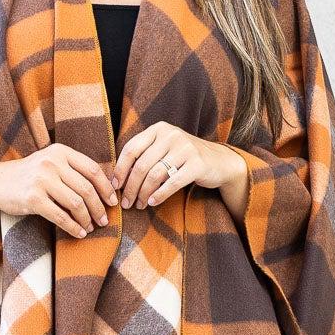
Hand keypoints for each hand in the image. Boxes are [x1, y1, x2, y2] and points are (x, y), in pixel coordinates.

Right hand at [0, 145, 118, 244]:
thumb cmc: (29, 175)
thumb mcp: (50, 163)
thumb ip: (73, 169)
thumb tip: (106, 187)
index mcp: (60, 152)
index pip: (92, 170)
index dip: (106, 188)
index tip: (113, 202)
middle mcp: (51, 163)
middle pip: (86, 189)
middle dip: (99, 208)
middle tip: (104, 220)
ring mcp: (41, 180)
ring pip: (76, 203)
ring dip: (87, 219)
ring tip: (91, 227)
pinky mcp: (33, 199)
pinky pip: (60, 216)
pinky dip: (73, 227)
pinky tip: (79, 233)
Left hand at [113, 122, 247, 214]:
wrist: (219, 161)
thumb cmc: (184, 158)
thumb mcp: (164, 149)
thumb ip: (144, 156)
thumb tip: (117, 178)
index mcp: (159, 129)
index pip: (131, 148)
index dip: (120, 169)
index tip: (115, 186)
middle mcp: (171, 135)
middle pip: (141, 165)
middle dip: (130, 187)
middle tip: (126, 203)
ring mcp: (186, 148)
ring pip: (155, 175)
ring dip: (143, 193)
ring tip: (138, 205)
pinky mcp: (197, 164)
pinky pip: (172, 183)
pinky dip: (159, 195)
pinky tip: (152, 203)